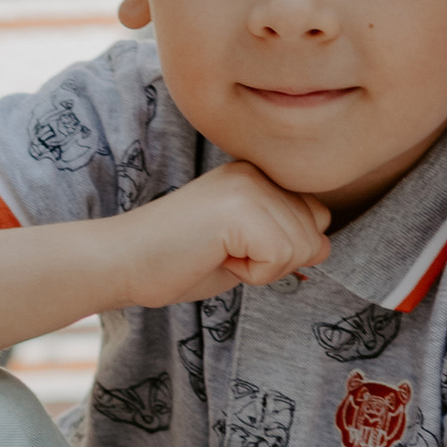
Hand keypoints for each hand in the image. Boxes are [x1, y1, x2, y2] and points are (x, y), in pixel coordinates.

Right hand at [112, 160, 331, 311]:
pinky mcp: (241, 208)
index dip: (281, 249)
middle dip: (276, 261)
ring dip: (263, 269)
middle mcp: (257, 171)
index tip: (232, 247)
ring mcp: (250, 186)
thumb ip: (282, 241)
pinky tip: (216, 257)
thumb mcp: (241, 247)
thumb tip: (324, 246)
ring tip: (217, 253)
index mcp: (256, 174)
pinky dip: (253, 274)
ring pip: (303, 248)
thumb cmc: (174, 261)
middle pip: (315, 234)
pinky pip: (282, 258)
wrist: (121, 261)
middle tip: (223, 252)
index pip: (314, 218)